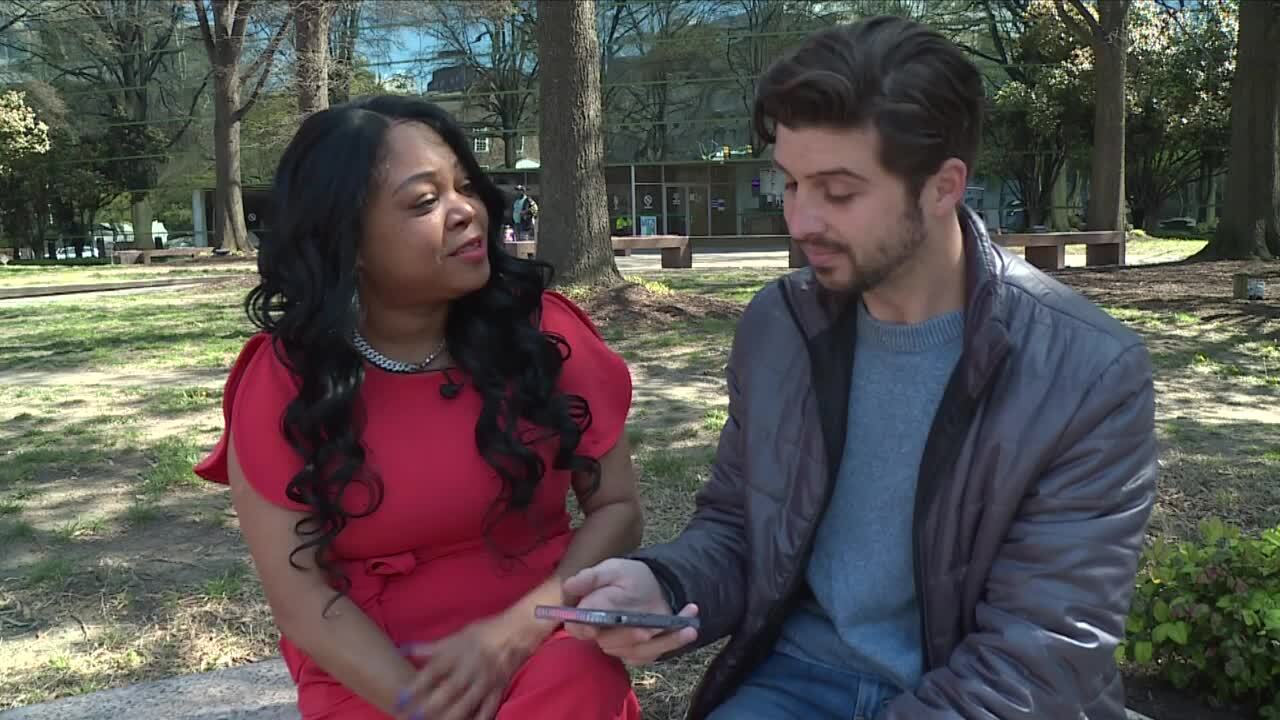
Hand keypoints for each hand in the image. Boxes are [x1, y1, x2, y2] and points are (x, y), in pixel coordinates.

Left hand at [395, 613, 535, 719]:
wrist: (517, 632)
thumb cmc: (483, 633)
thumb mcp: (456, 636)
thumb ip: (430, 648)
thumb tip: (402, 649)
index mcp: (459, 652)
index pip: (433, 671)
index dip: (416, 686)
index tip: (400, 698)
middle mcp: (471, 668)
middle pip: (448, 690)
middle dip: (429, 706)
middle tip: (412, 717)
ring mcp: (486, 682)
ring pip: (466, 704)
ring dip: (449, 717)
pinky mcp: (498, 691)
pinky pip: (487, 711)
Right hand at [562, 558, 698, 664]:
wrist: (653, 584)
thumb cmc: (626, 577)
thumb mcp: (611, 570)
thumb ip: (591, 578)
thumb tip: (569, 585)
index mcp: (589, 614)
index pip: (577, 628)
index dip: (584, 629)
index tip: (593, 627)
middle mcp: (604, 635)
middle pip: (610, 643)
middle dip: (628, 637)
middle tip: (647, 630)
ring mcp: (625, 646)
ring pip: (637, 652)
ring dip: (663, 642)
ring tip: (686, 628)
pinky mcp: (643, 652)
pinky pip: (656, 653)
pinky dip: (674, 641)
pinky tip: (689, 627)